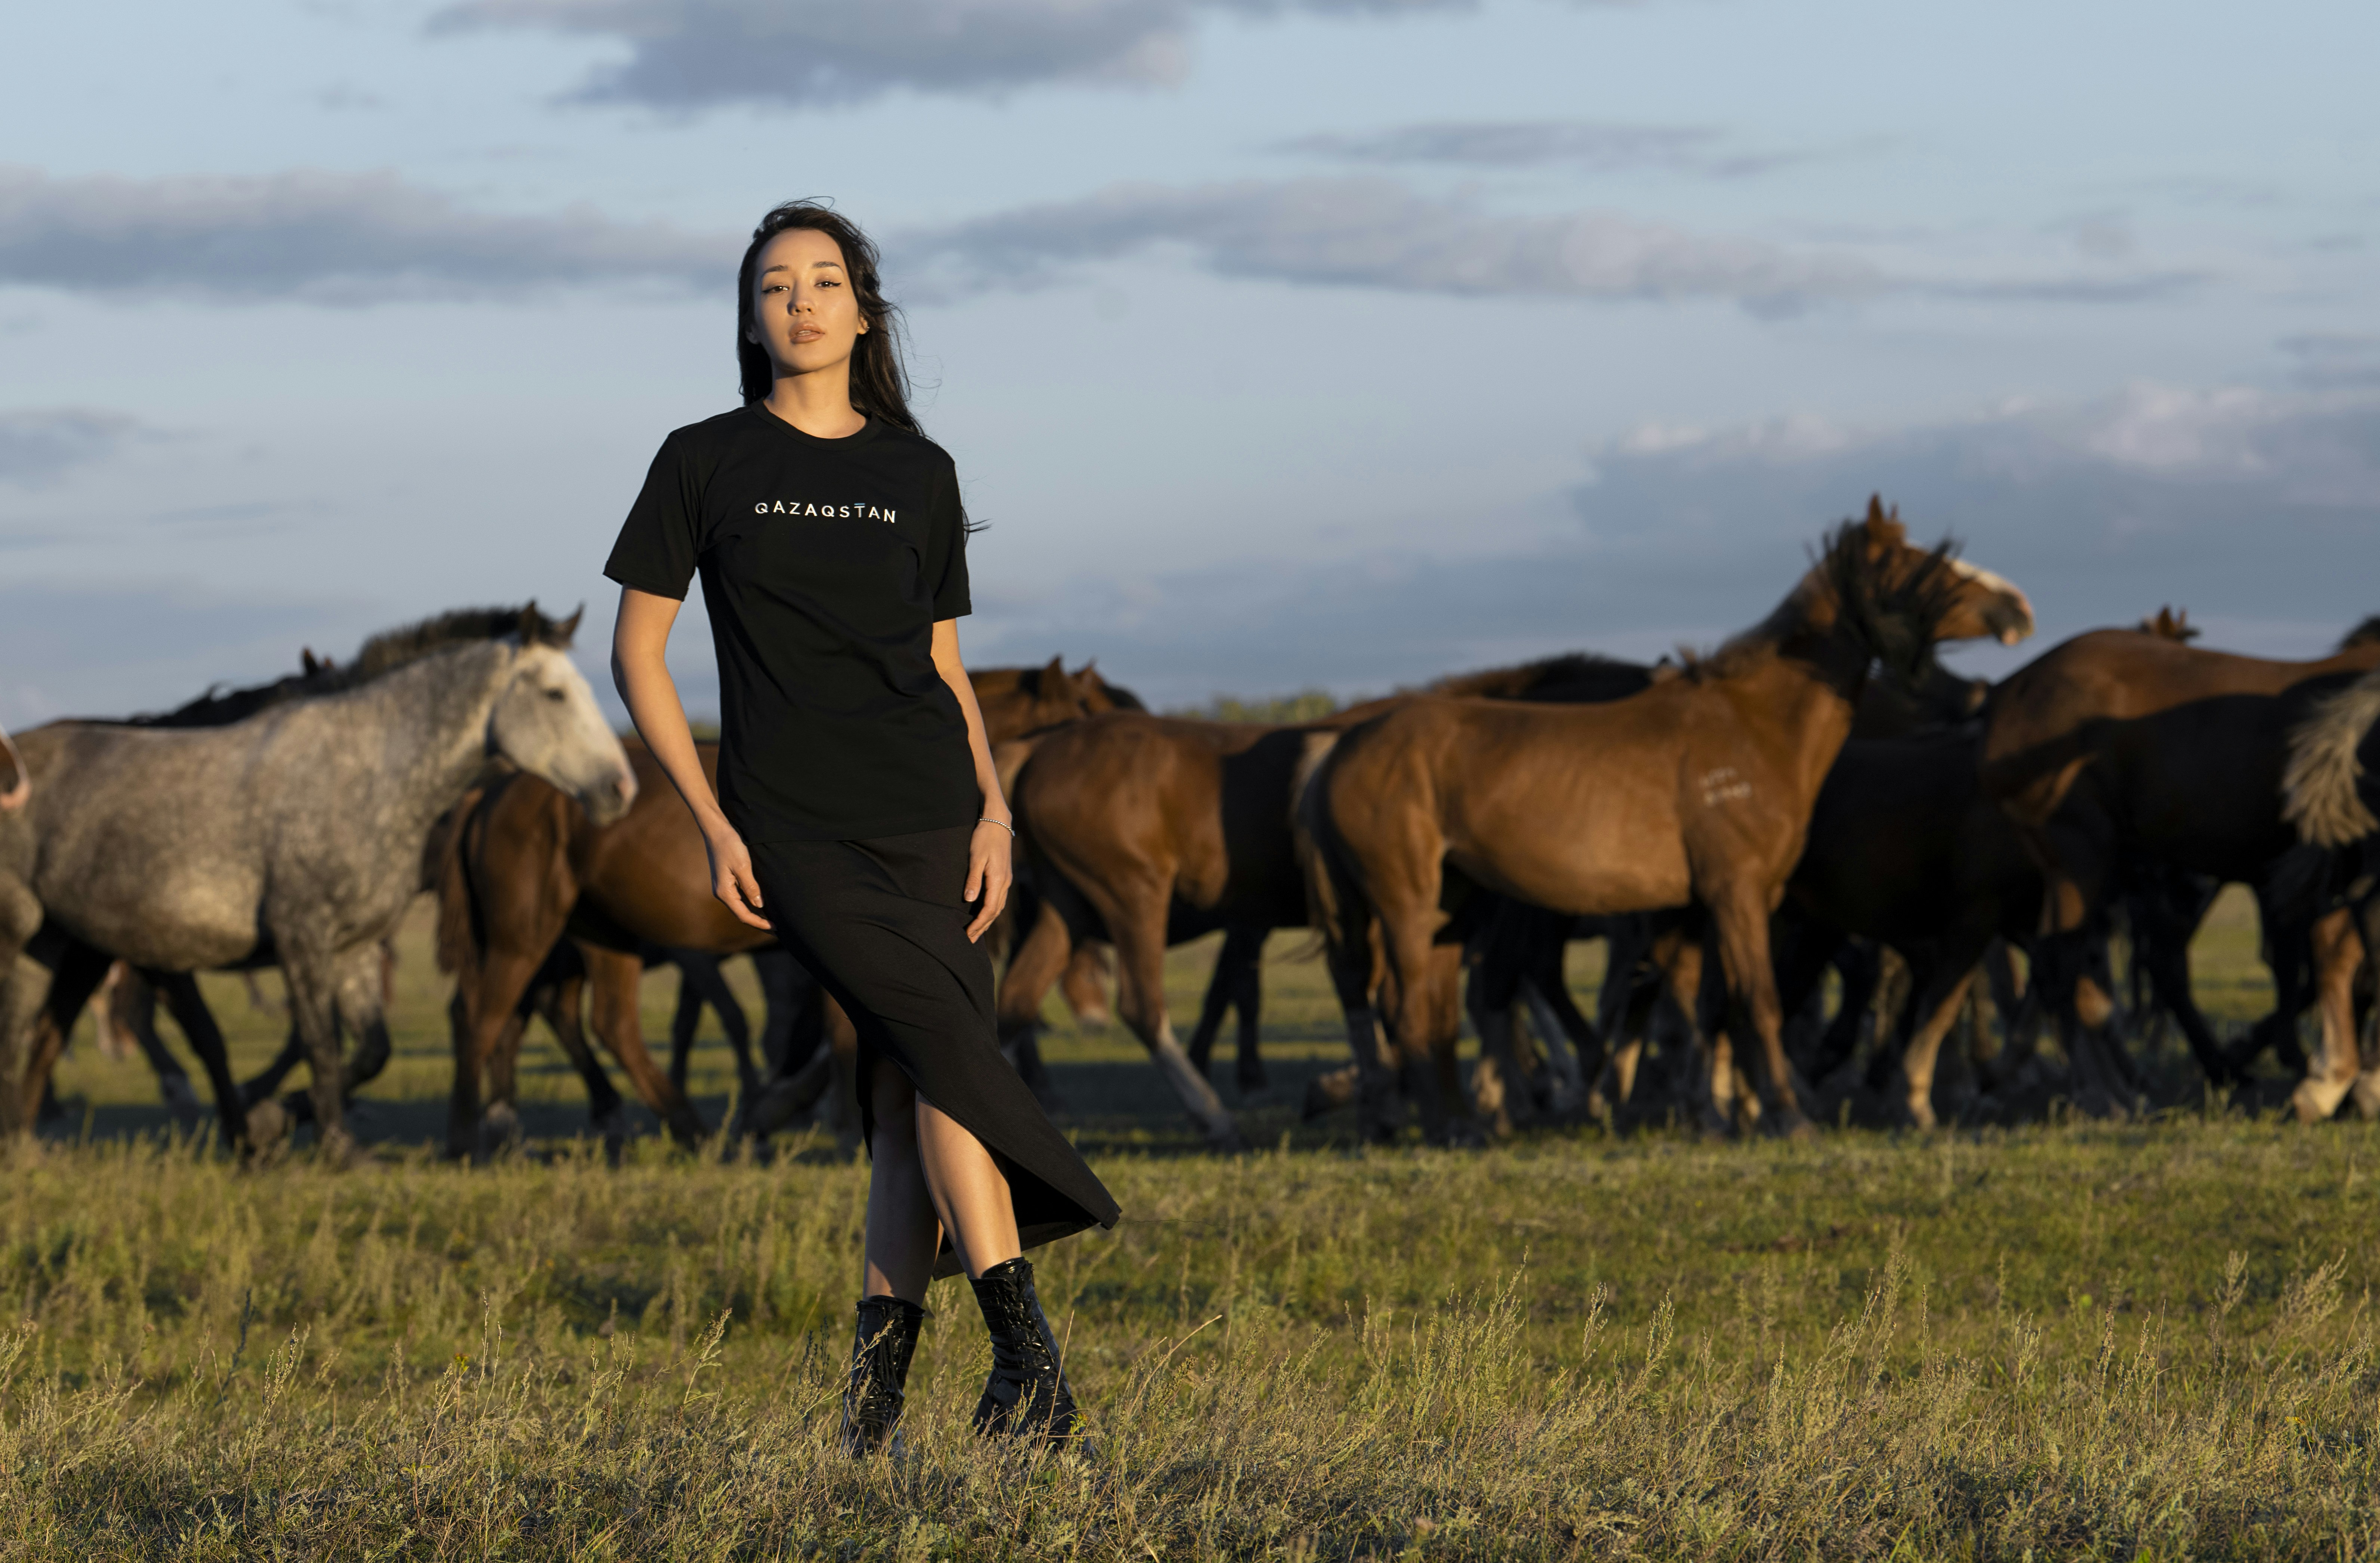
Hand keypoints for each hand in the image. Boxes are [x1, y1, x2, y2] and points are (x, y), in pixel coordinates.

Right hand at [701, 820, 770, 930]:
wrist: (716, 828)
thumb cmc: (729, 845)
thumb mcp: (743, 866)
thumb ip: (751, 887)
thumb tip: (759, 905)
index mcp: (724, 892)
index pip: (743, 915)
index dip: (759, 923)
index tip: (775, 927)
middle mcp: (721, 892)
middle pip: (741, 913)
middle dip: (758, 921)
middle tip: (776, 927)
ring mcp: (722, 886)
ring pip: (740, 906)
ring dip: (755, 913)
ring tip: (771, 918)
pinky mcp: (725, 880)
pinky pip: (739, 896)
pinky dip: (750, 903)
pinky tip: (760, 903)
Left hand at [964, 820, 1012, 942]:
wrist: (998, 821)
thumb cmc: (984, 837)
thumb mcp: (976, 857)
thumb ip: (973, 879)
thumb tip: (969, 900)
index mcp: (998, 880)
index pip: (989, 909)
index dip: (979, 924)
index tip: (968, 934)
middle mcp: (1005, 882)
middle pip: (995, 912)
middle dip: (983, 927)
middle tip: (970, 940)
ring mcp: (1006, 879)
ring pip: (998, 906)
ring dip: (988, 920)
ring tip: (977, 931)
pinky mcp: (1004, 875)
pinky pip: (999, 899)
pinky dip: (992, 910)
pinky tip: (985, 913)